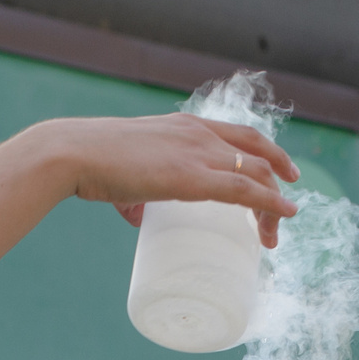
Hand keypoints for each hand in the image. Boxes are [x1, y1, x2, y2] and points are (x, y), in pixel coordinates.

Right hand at [46, 114, 300, 248]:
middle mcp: (199, 132)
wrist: (73, 154)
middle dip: (276, 184)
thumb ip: (135, 196)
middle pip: (256, 155)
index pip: (240, 136)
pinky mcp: (190, 177)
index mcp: (185, 126)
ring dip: (273, 204)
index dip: (266, 156)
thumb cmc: (91, 164)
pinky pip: (243, 189)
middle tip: (283, 212)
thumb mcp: (126, 175)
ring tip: (275, 233)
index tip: (278, 176)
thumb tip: (137, 218)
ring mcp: (197, 152)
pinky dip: (269, 202)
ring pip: (255, 175)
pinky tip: (285, 213)